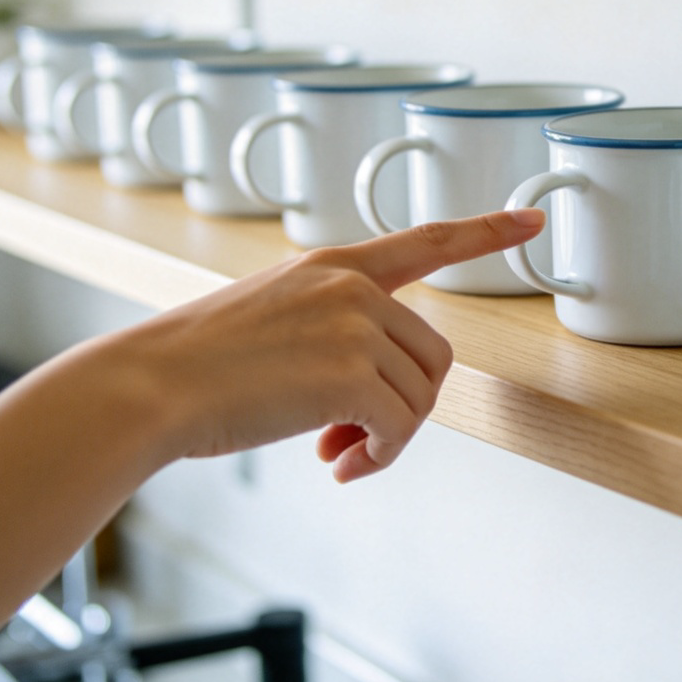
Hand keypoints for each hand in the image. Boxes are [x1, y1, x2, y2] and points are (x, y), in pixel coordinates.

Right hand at [132, 208, 545, 481]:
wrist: (148, 386)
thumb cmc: (200, 362)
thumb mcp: (273, 316)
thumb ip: (334, 332)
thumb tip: (375, 396)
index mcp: (333, 265)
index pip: (427, 239)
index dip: (486, 229)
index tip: (532, 218)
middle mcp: (351, 285)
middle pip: (434, 353)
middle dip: (407, 403)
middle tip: (357, 435)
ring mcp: (353, 323)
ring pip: (421, 393)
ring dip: (390, 435)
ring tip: (343, 450)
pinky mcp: (350, 371)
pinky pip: (400, 425)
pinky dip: (380, 455)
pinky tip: (341, 464)